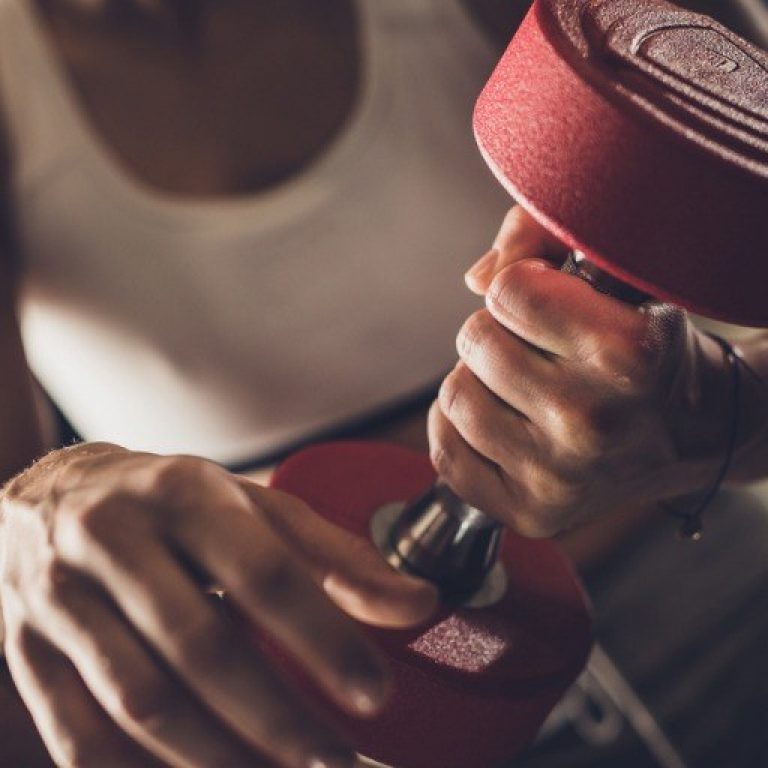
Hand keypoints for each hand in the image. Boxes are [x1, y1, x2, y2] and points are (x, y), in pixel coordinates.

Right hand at [0, 443, 435, 767]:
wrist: (49, 498)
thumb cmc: (170, 502)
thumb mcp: (253, 507)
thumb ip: (335, 556)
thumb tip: (416, 604)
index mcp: (183, 493)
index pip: (262, 570)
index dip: (323, 637)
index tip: (375, 692)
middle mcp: (113, 539)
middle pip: (199, 645)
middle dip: (276, 717)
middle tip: (337, 760)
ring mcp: (60, 598)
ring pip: (139, 700)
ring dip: (217, 757)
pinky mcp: (26, 653)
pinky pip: (80, 737)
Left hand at [429, 206, 740, 537]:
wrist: (695, 431)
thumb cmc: (651, 349)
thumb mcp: (622, 274)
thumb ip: (542, 238)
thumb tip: (475, 280)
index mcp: (625, 353)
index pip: (508, 290)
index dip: (525, 286)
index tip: (553, 302)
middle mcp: (590, 421)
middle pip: (475, 341)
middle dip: (501, 332)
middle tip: (541, 349)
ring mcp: (558, 476)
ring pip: (455, 395)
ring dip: (480, 381)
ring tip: (525, 386)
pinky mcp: (531, 512)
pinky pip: (446, 455)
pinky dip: (458, 429)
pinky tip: (498, 418)